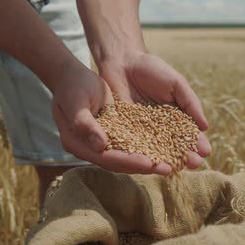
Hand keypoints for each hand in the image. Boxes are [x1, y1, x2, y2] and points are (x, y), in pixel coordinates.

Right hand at [50, 62, 173, 174]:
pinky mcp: (113, 134)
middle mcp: (90, 148)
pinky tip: (166, 148)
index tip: (148, 163)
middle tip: (168, 169)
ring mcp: (102, 143)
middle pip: (120, 162)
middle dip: (144, 166)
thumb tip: (100, 145)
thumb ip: (85, 124)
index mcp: (76, 144)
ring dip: (150, 160)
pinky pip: (132, 144)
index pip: (105, 158)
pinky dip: (148, 147)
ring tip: (172, 164)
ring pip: (128, 156)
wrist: (72, 76)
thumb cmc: (72, 86)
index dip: (128, 161)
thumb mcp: (76, 102)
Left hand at [98, 51, 211, 171]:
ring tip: (175, 168)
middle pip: (175, 147)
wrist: (123, 61)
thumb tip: (205, 126)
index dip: (198, 143)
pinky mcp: (124, 132)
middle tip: (194, 163)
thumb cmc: (153, 69)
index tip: (206, 151)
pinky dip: (142, 155)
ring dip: (166, 160)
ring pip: (156, 151)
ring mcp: (143, 132)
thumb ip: (190, 103)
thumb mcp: (176, 83)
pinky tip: (150, 163)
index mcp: (176, 118)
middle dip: (185, 156)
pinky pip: (134, 146)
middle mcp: (161, 129)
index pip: (189, 134)